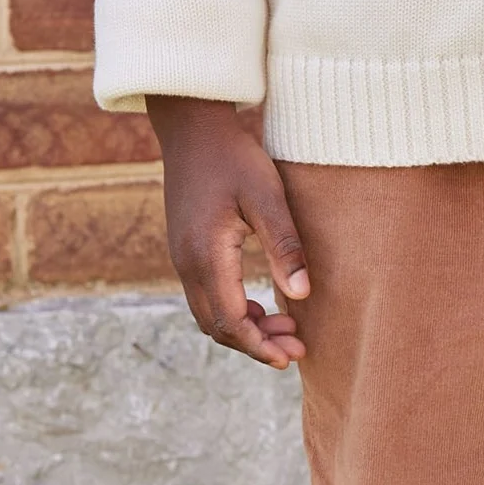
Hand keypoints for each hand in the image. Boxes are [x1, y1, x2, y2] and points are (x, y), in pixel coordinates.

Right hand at [147, 97, 307, 368]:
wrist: (192, 128)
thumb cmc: (234, 157)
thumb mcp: (268, 197)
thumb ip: (285, 246)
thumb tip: (302, 295)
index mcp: (206, 255)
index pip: (231, 320)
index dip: (261, 344)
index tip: (292, 356)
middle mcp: (186, 263)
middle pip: (217, 326)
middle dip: (256, 344)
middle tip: (296, 348)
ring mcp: (181, 257)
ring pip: (209, 314)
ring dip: (244, 329)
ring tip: (285, 328)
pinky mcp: (185, 250)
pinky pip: (205, 296)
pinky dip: (233, 311)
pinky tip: (262, 305)